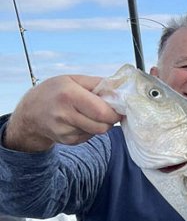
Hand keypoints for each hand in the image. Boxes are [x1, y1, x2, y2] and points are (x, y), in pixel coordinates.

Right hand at [4, 75, 120, 152]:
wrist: (30, 112)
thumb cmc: (54, 92)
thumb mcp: (73, 79)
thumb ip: (99, 83)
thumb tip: (121, 90)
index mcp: (69, 95)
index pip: (102, 111)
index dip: (115, 112)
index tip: (118, 107)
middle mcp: (65, 114)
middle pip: (103, 126)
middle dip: (110, 119)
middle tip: (107, 111)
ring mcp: (65, 130)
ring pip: (97, 132)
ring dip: (100, 124)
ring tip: (89, 113)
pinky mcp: (67, 141)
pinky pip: (90, 137)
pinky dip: (90, 129)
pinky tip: (80, 121)